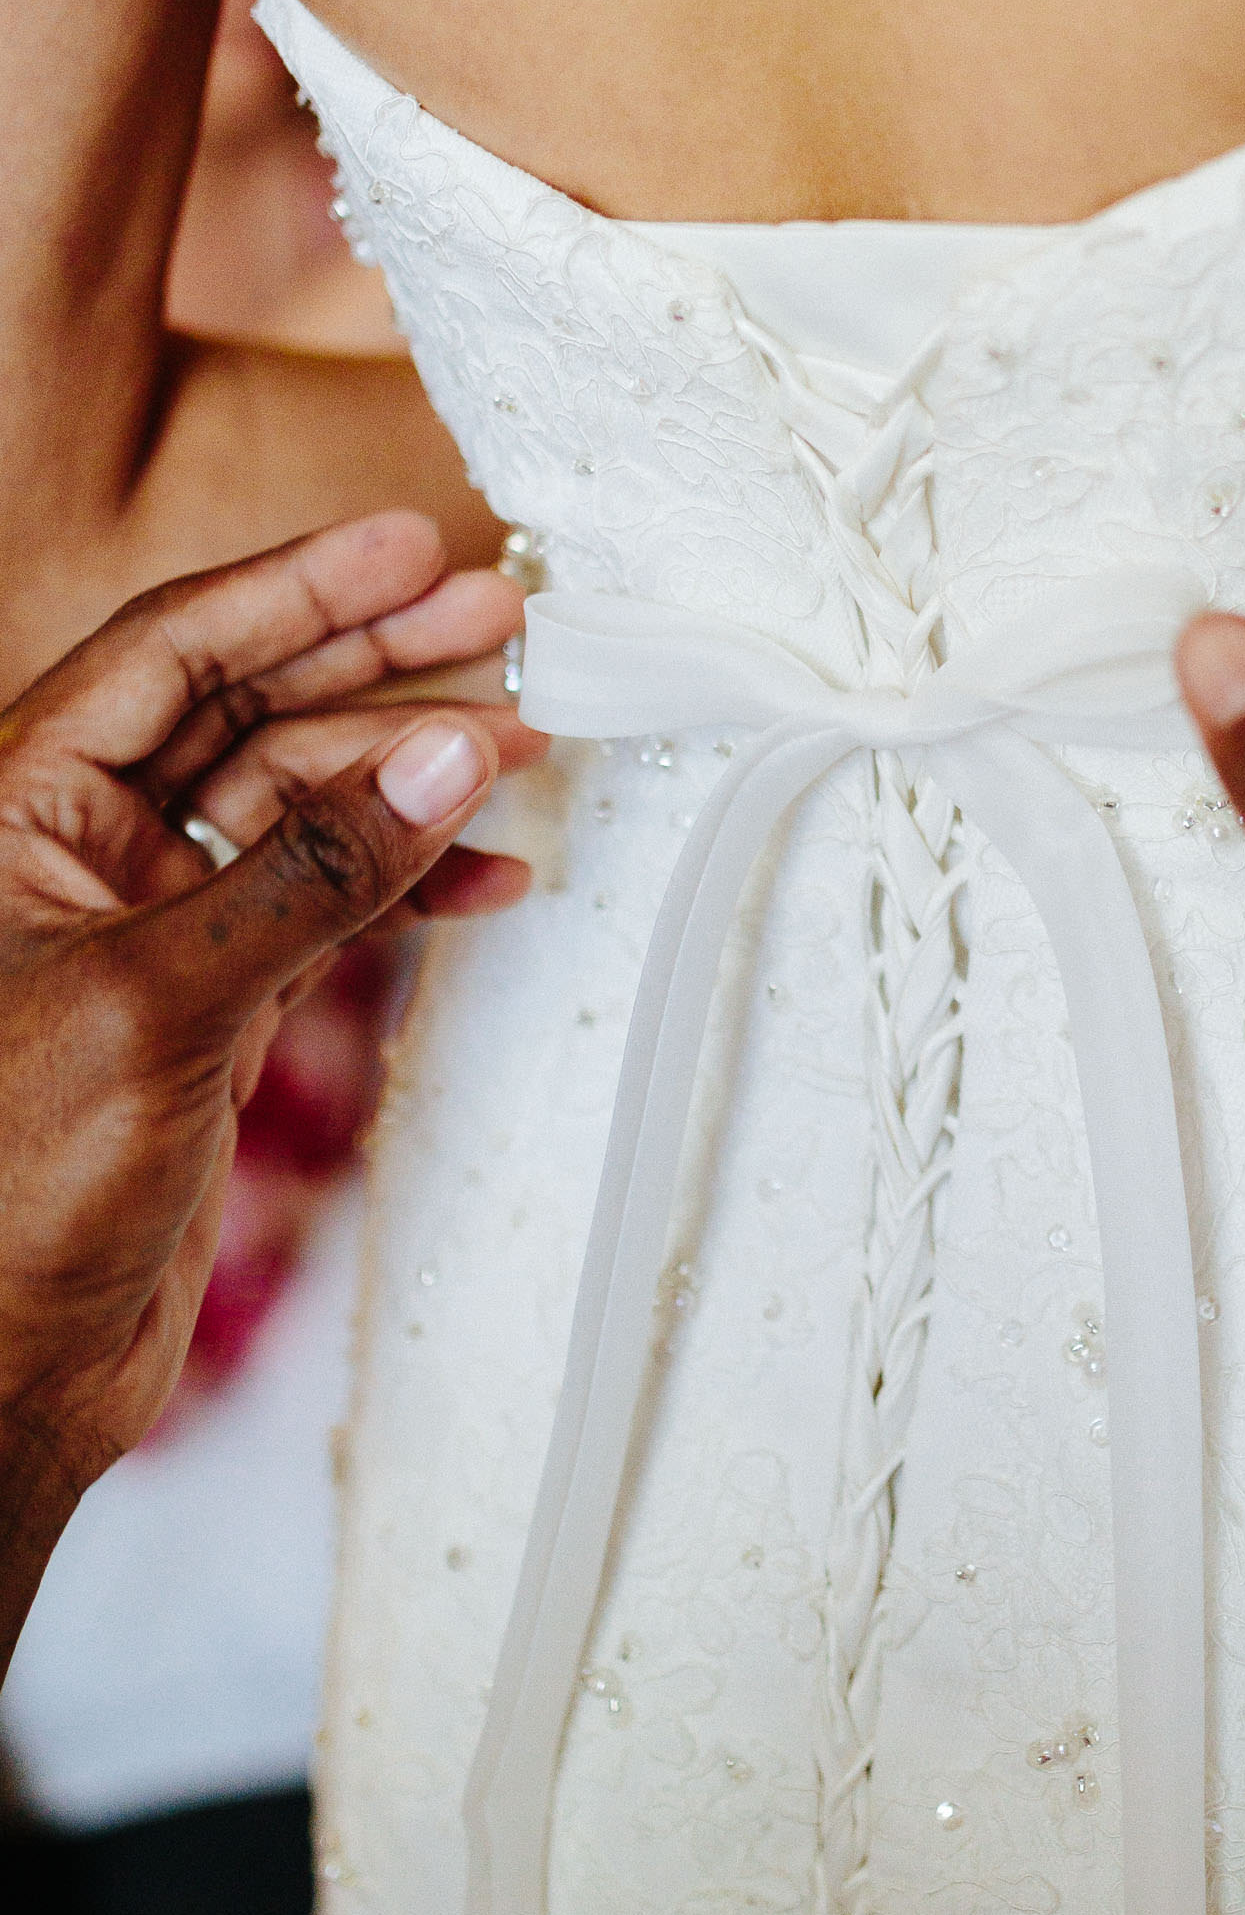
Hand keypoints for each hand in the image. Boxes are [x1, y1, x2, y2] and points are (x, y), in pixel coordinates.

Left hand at [0, 509, 544, 1597]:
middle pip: (247, 712)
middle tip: (500, 624)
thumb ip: (309, 877)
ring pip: (299, 810)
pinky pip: (324, 909)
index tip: (411, 547)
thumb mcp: (160, 1006)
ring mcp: (151, 926)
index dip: (297, 590)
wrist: (5, 1367)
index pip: (171, 655)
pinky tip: (490, 880)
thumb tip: (444, 763)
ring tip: (524, 748)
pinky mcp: (208, 1006)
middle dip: (374, 666)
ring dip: (409, 777)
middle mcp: (77, 850)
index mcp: (13, 807)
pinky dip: (407, 891)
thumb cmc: (15, 1185)